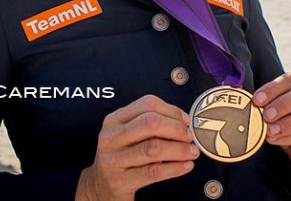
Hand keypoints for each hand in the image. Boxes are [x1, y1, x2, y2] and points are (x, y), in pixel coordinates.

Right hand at [75, 95, 199, 200]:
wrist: (99, 186)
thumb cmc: (119, 157)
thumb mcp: (127, 135)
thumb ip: (150, 125)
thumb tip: (182, 121)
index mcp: (114, 120)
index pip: (147, 104)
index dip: (171, 110)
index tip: (184, 120)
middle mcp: (112, 137)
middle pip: (150, 123)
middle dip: (176, 129)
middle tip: (188, 136)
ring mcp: (114, 160)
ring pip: (154, 148)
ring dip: (179, 149)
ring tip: (191, 152)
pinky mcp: (120, 181)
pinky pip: (153, 172)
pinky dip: (174, 168)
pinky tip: (184, 165)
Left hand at [253, 72, 290, 175]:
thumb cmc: (288, 118)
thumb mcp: (278, 107)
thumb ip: (269, 103)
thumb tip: (253, 104)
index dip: (273, 88)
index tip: (257, 99)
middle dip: (284, 103)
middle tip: (266, 114)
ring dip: (288, 123)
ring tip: (270, 130)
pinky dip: (290, 138)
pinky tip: (275, 139)